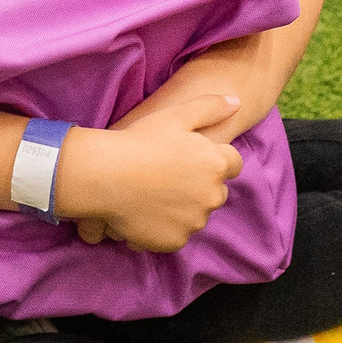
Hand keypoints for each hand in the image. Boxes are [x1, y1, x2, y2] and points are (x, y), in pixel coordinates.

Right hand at [52, 95, 243, 251]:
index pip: (232, 164)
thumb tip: (237, 101)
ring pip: (195, 215)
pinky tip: (146, 212)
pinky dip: (165, 227)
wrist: (104, 176)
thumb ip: (210, 107)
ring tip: (154, 194)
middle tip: (169, 177)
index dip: (214, 159)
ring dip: (183, 208)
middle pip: (216, 192)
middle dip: (201, 186)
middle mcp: (211, 196)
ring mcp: (193, 221)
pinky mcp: (174, 241)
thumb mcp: (175, 116)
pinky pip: (176, 234)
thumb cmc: (139, 142)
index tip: (191, 159)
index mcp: (215, 165)